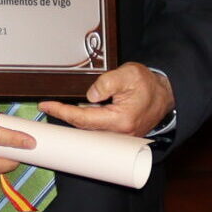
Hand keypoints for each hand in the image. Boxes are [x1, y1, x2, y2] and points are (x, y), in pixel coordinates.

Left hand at [39, 63, 173, 137]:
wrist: (164, 94)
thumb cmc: (148, 84)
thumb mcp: (128, 74)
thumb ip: (107, 82)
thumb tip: (90, 94)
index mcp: (120, 120)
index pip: (83, 118)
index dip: (62, 112)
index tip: (46, 105)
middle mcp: (119, 133)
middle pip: (82, 128)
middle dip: (64, 117)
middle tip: (47, 107)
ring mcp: (119, 137)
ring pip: (88, 131)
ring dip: (73, 121)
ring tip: (58, 109)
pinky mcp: (119, 135)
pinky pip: (96, 131)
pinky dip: (83, 123)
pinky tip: (75, 114)